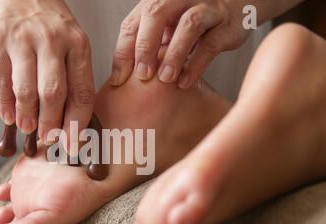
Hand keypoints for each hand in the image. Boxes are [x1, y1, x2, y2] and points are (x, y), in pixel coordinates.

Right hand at [0, 0, 94, 142]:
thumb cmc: (50, 28)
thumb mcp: (72, 46)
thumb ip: (73, 81)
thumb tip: (70, 125)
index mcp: (77, 44)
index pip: (81, 91)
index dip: (77, 123)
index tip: (72, 142)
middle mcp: (51, 40)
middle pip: (53, 93)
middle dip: (51, 123)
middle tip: (49, 139)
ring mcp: (22, 39)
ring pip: (25, 89)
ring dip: (27, 116)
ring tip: (28, 128)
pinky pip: (1, 82)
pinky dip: (5, 104)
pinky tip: (9, 116)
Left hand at [109, 0, 252, 88]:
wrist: (238, 3)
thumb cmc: (194, 19)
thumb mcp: (167, 26)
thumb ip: (147, 43)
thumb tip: (122, 77)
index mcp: (158, 1)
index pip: (132, 23)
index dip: (123, 52)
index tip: (118, 79)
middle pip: (156, 13)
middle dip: (145, 46)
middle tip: (142, 76)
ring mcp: (207, 8)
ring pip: (188, 24)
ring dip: (174, 54)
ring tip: (165, 79)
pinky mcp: (228, 24)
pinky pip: (211, 43)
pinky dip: (196, 64)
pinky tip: (185, 82)